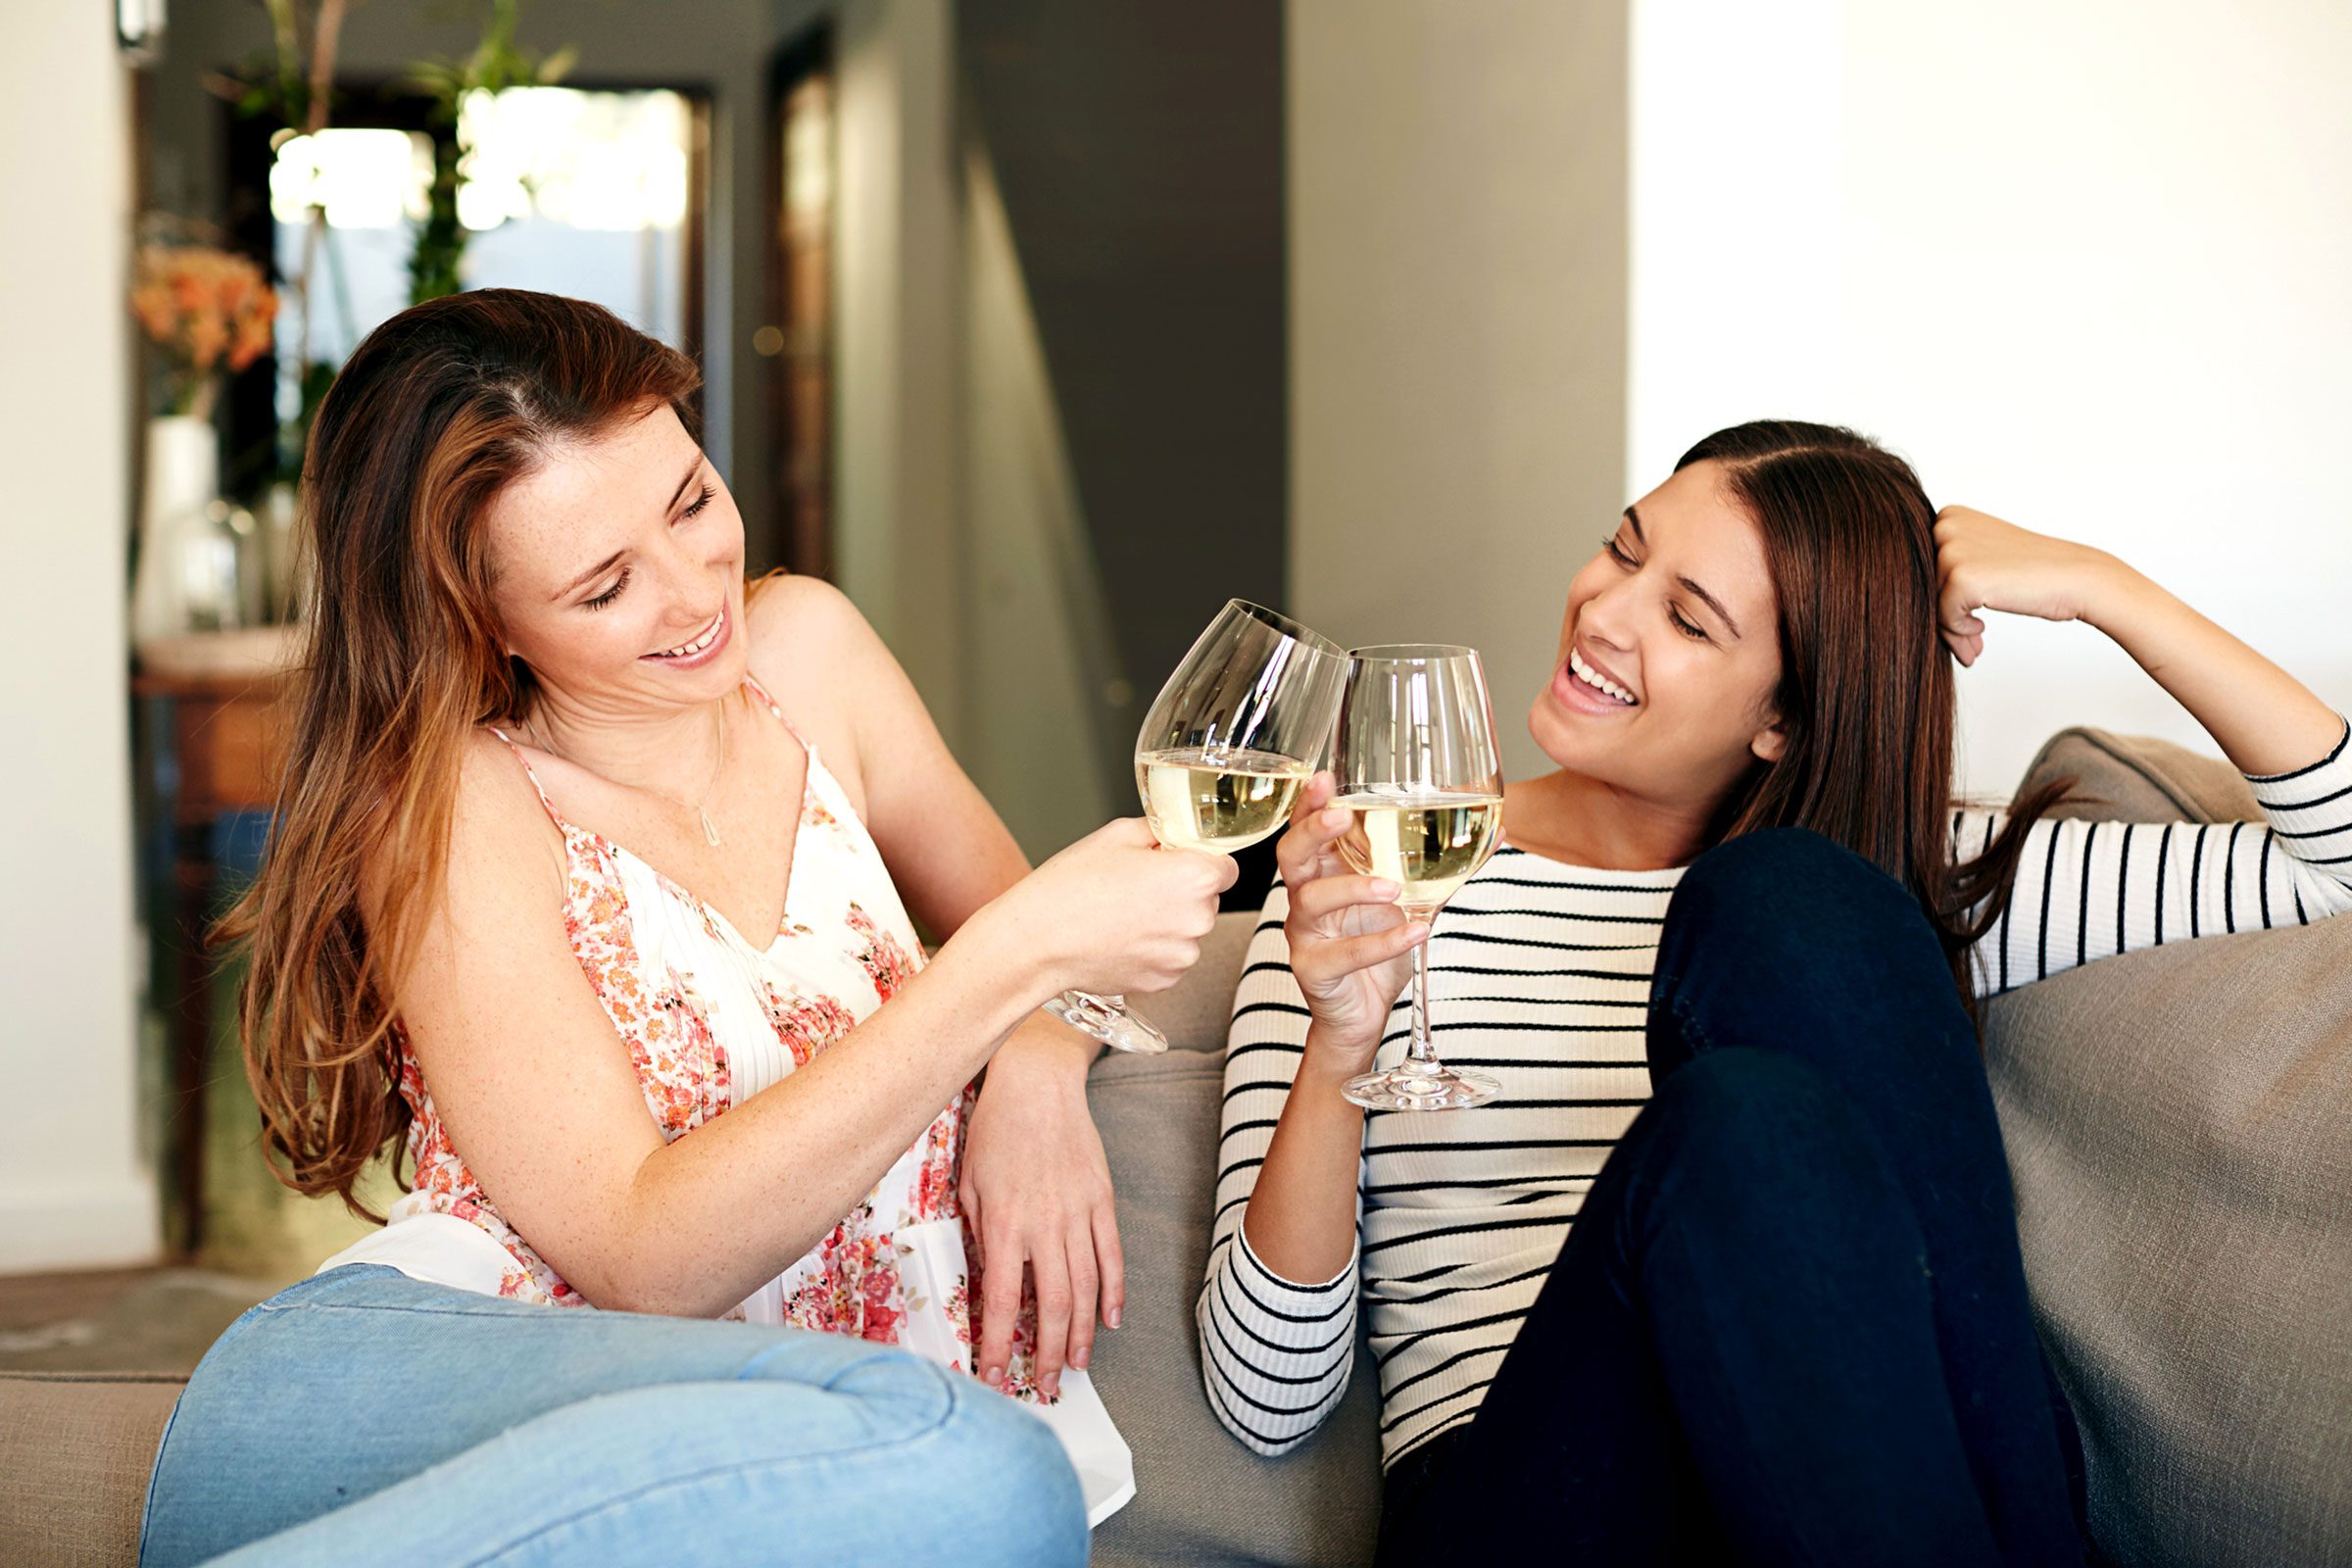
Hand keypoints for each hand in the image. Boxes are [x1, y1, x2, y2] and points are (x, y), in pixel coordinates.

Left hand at [960, 1022, 1120, 1399]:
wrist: (1038, 1083)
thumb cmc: (995, 1131)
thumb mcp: (969, 1184)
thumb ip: (979, 1235)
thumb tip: (988, 1279)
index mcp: (1005, 1224)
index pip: (1004, 1301)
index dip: (1000, 1345)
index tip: (997, 1375)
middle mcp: (1046, 1225)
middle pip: (1054, 1305)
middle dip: (1050, 1353)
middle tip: (1047, 1384)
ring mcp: (1080, 1213)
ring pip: (1086, 1288)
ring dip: (1083, 1333)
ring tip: (1078, 1365)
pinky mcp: (1102, 1200)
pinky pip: (1112, 1256)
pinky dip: (1114, 1292)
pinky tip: (1111, 1319)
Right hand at [978, 817, 1237, 998]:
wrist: (1036, 942)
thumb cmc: (1071, 887)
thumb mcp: (1117, 836)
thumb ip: (1159, 830)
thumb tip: (1172, 834)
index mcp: (1194, 877)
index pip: (1226, 866)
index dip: (1201, 860)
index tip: (1176, 861)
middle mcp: (1198, 920)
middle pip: (1206, 899)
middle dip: (1181, 890)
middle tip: (1136, 885)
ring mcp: (1181, 956)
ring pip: (1187, 930)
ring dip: (1166, 921)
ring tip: (1121, 913)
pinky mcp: (1164, 980)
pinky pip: (1169, 956)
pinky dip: (1151, 948)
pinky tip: (1118, 937)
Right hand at [1275, 773, 1426, 1071]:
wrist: (1361, 1015)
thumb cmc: (1376, 950)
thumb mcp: (1410, 902)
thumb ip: (1441, 869)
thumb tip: (1499, 833)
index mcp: (1323, 873)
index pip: (1306, 829)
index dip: (1311, 803)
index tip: (1326, 777)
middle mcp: (1305, 899)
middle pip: (1291, 855)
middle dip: (1313, 830)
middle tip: (1342, 816)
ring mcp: (1306, 935)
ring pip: (1313, 901)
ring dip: (1353, 887)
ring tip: (1392, 888)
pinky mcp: (1315, 970)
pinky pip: (1344, 953)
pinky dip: (1383, 942)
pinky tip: (1415, 932)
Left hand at [1933, 506, 2124, 666]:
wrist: (2076, 577)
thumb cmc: (2032, 574)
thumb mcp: (1982, 560)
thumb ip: (1947, 572)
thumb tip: (1912, 610)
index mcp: (1948, 516)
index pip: (1921, 567)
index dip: (1937, 599)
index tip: (1961, 619)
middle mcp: (1945, 525)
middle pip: (1921, 585)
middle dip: (1943, 619)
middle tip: (1969, 642)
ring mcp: (1951, 548)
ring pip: (1929, 604)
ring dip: (1952, 632)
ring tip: (1975, 644)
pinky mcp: (1960, 575)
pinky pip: (1943, 617)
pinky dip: (1959, 632)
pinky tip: (1981, 630)